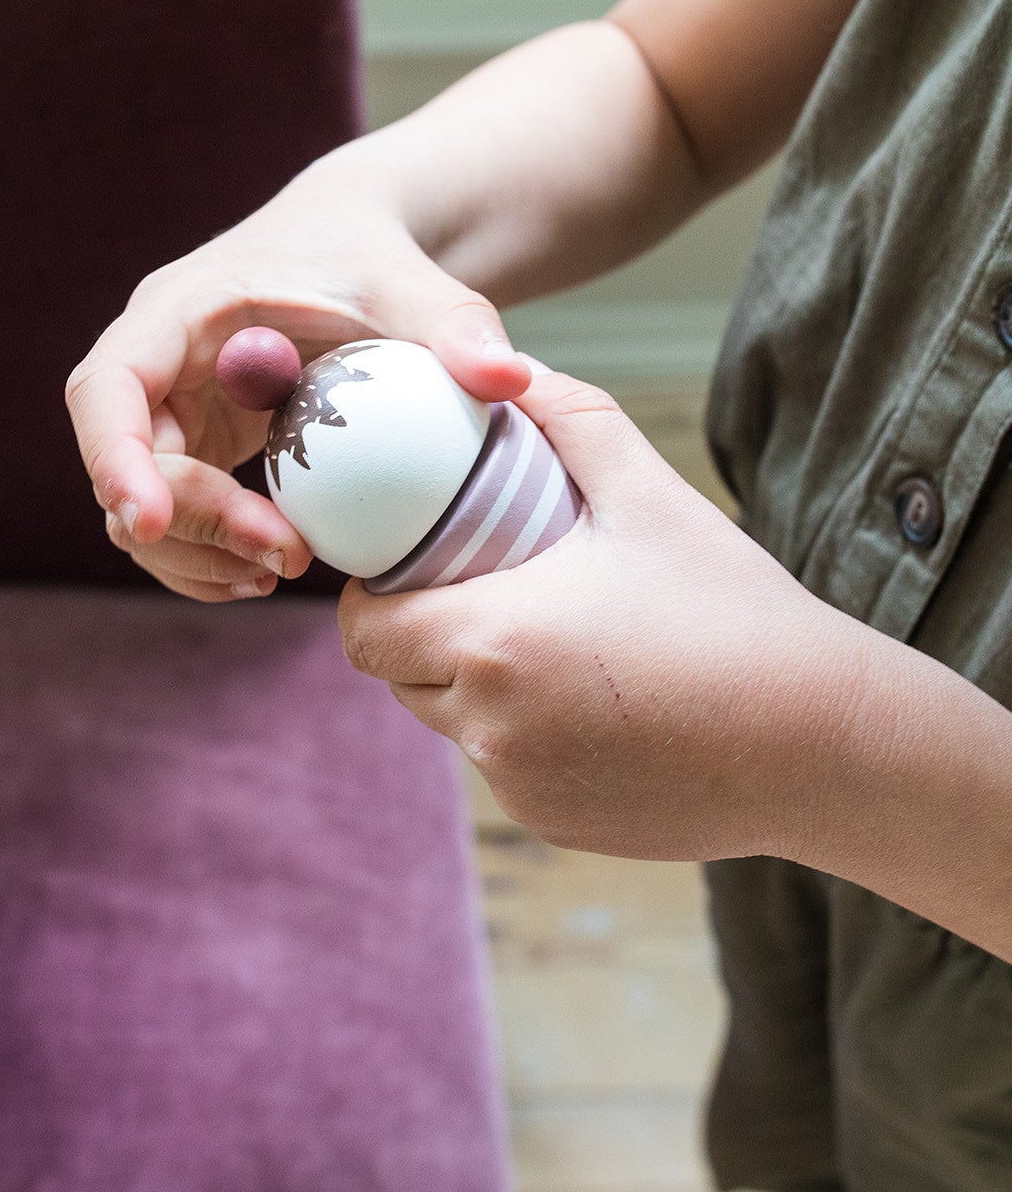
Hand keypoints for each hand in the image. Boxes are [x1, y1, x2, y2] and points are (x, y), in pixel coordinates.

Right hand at [65, 154, 530, 601]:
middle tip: (281, 559)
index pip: (106, 388)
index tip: (151, 519)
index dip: (114, 457)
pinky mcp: (197, 448)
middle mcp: (155, 364)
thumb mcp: (414, 282)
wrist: (360, 252)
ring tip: (281, 572)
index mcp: (178, 310)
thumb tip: (509, 380)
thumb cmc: (375, 255)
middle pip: (123, 463)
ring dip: (196, 556)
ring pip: (140, 508)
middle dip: (187, 524)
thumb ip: (457, 324)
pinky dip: (211, 557)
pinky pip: (178, 520)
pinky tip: (272, 570)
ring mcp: (170, 411)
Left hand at [336, 366, 876, 862]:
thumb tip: (511, 368)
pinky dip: (521, 735)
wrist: (827, 745)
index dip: (371, 597)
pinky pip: (505, 768)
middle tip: (475, 590)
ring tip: (539, 640)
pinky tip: (589, 702)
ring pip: (450, 725)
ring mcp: (520, 786)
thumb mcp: (650, 494)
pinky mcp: (554, 823)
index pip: (363, 631)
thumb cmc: (736, 613)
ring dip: (468, 685)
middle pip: (398, 677)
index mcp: (492, 642)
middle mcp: (489, 726)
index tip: (407, 565)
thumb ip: (571, 419)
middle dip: (417, 634)